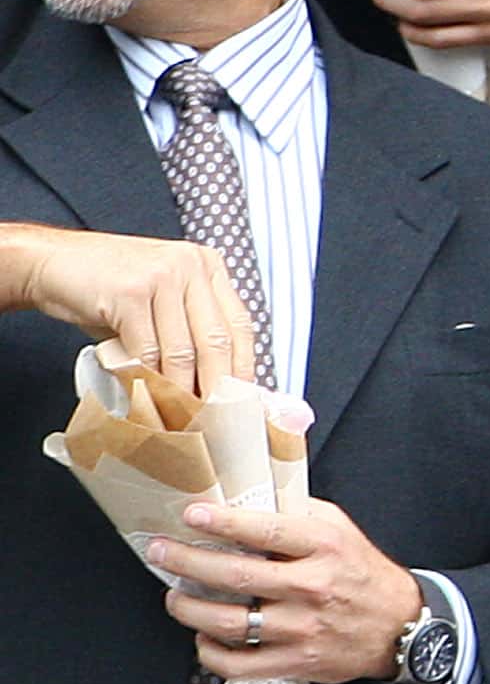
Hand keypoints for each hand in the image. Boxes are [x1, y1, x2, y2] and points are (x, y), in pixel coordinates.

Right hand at [0, 223, 259, 396]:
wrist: (52, 263)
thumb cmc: (107, 285)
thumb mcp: (160, 297)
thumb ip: (185, 327)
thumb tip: (208, 380)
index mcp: (207, 264)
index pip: (239, 323)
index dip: (243, 366)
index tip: (243, 399)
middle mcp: (191, 266)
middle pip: (217, 339)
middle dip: (217, 387)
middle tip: (216, 420)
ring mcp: (162, 277)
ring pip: (183, 351)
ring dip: (181, 392)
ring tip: (182, 419)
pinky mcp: (130, 293)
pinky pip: (147, 350)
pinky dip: (149, 381)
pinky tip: (149, 400)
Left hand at [149, 495, 421, 683]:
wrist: (399, 625)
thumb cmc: (362, 573)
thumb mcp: (341, 530)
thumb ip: (298, 514)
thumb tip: (248, 501)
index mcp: (325, 546)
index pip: (266, 530)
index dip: (222, 522)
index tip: (191, 515)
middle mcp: (312, 587)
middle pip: (234, 575)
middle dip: (186, 562)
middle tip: (161, 553)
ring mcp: (301, 628)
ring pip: (226, 622)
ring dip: (188, 608)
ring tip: (174, 597)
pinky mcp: (294, 661)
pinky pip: (236, 663)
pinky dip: (209, 651)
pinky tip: (204, 635)